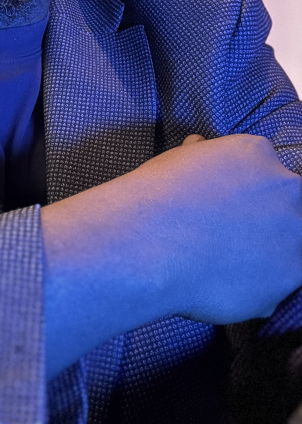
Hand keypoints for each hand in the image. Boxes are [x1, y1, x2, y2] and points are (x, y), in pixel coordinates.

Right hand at [136, 132, 301, 323]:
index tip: (230, 205)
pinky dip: (251, 289)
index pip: (268, 172)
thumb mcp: (179, 158)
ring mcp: (292, 237)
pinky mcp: (286, 280)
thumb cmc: (157, 195)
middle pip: (289, 208)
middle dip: (265, 221)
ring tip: (219, 262)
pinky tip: (215, 282)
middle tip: (227, 235)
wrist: (147, 242)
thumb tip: (199, 145)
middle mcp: (286, 192)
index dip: (249, 191)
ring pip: (288, 250)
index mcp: (259, 154)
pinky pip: (273, 287)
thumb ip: (203, 153)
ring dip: (262, 257)